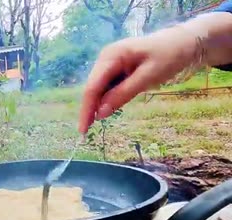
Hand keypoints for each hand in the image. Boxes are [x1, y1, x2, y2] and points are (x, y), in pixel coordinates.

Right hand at [78, 27, 198, 133]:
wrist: (183, 41)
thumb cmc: (169, 56)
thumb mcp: (148, 76)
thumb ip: (123, 94)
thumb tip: (101, 113)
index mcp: (111, 56)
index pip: (92, 87)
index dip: (86, 109)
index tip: (83, 130)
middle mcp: (105, 58)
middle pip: (92, 88)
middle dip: (88, 109)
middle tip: (85, 132)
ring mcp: (109, 62)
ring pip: (98, 88)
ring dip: (96, 105)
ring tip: (93, 124)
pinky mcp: (116, 68)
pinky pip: (107, 86)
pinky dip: (106, 99)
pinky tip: (106, 109)